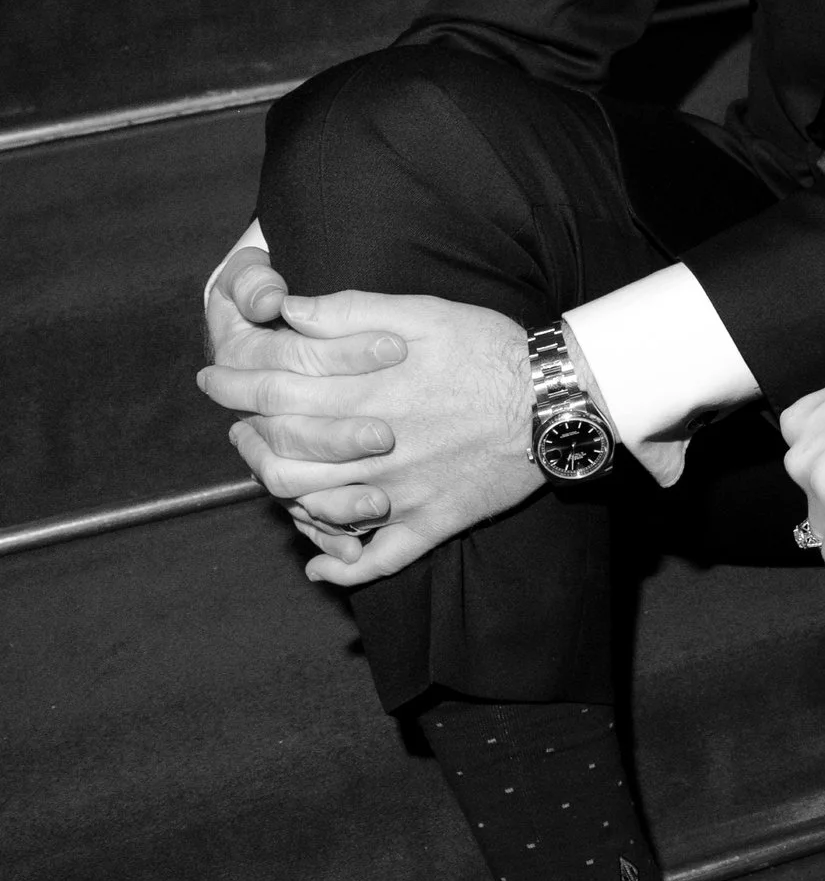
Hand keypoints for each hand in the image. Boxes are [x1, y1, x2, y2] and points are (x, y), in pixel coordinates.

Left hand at [197, 284, 538, 585]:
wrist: (556, 401)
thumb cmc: (488, 347)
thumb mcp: (419, 312)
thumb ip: (347, 311)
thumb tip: (286, 310)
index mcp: (361, 394)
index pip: (270, 392)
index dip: (230, 384)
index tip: (212, 379)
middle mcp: (369, 450)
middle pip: (277, 456)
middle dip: (244, 438)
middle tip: (237, 426)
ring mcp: (396, 494)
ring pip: (312, 510)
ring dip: (279, 495)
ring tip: (270, 476)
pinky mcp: (428, 523)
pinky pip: (376, 561)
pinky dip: (341, 570)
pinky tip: (319, 567)